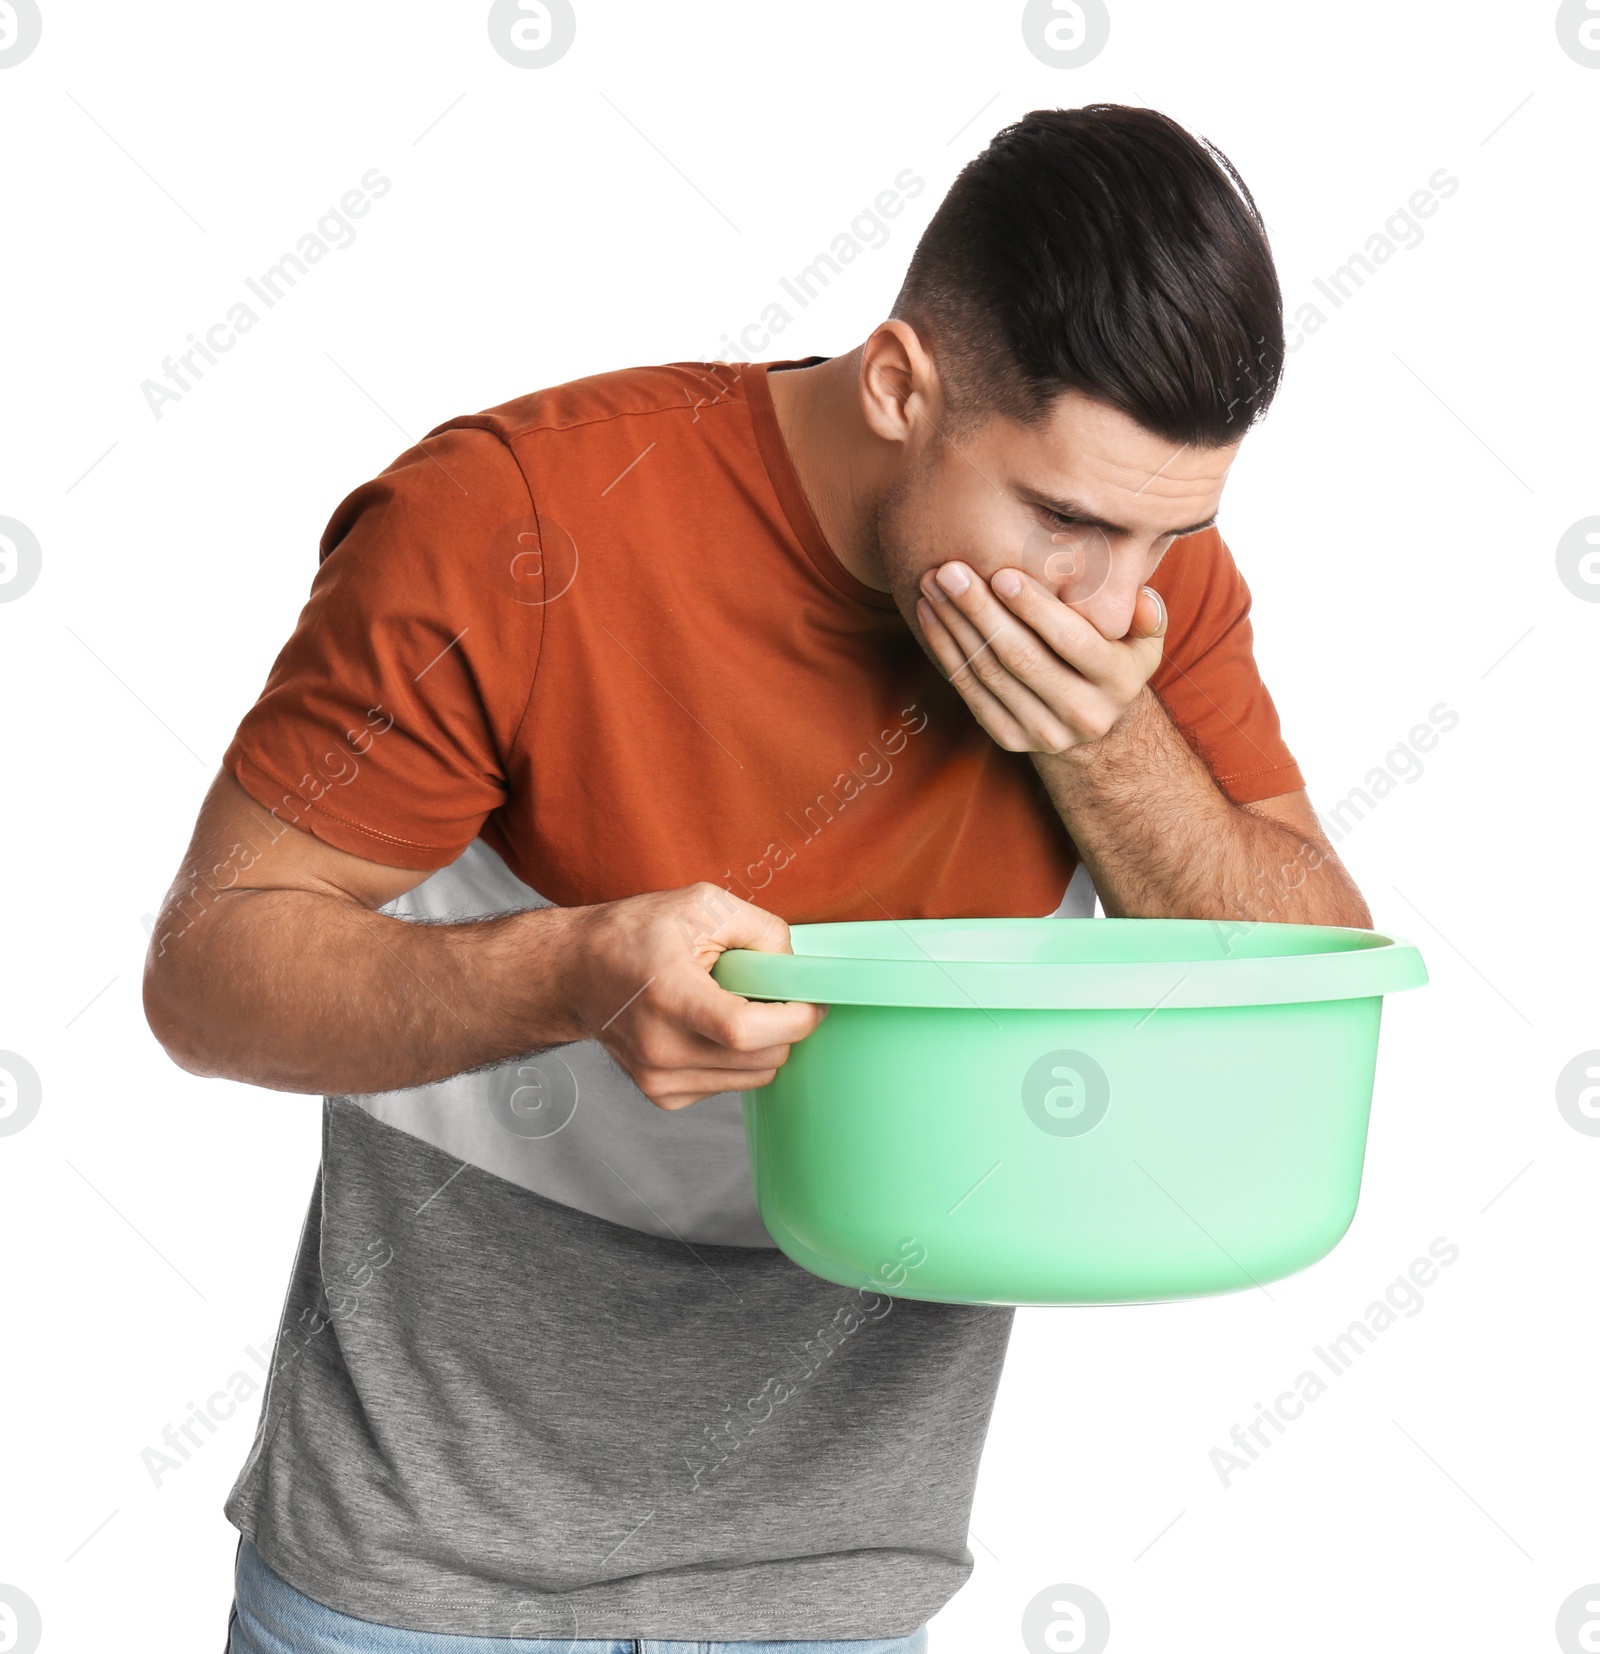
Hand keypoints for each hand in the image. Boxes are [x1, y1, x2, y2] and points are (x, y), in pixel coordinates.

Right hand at [558, 883, 824, 1109]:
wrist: (577, 971)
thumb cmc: (636, 933)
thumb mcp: (703, 904)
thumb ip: (761, 930)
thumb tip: (797, 969)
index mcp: (669, 996)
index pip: (747, 1031)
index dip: (795, 1020)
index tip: (813, 1002)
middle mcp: (660, 1047)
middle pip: (762, 1059)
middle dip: (784, 1027)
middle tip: (768, 992)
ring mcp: (658, 1077)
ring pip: (754, 1077)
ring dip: (761, 1044)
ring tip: (731, 1005)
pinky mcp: (661, 1094)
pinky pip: (730, 1084)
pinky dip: (736, 1059)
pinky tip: (710, 1028)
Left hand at [915, 563, 1166, 754]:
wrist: (1096, 726)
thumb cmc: (1114, 660)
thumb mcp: (1144, 641)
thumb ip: (1147, 615)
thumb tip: (1140, 598)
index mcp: (1118, 681)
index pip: (1072, 640)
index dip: (1035, 608)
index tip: (1001, 573)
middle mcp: (1082, 712)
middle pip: (1021, 657)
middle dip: (981, 611)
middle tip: (950, 571)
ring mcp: (1044, 731)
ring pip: (990, 673)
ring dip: (955, 626)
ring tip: (933, 585)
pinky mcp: (1011, 738)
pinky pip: (970, 691)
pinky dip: (946, 651)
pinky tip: (930, 616)